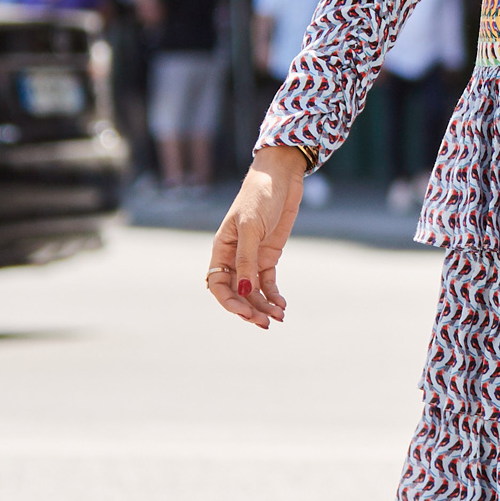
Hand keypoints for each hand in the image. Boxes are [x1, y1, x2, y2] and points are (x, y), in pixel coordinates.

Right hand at [206, 144, 306, 329]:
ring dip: (263, 306)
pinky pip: (268, 282)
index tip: (245, 313)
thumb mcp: (250, 227)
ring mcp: (252, 257)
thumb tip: (244, 291)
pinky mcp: (269, 256)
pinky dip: (274, 295)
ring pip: (253, 291)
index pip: (217, 285)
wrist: (282, 178)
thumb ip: (247, 260)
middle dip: (249, 309)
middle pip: (236, 292)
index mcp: (221, 249)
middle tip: (266, 322)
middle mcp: (234, 257)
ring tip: (279, 317)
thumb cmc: (260, 196)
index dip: (229, 302)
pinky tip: (282, 305)